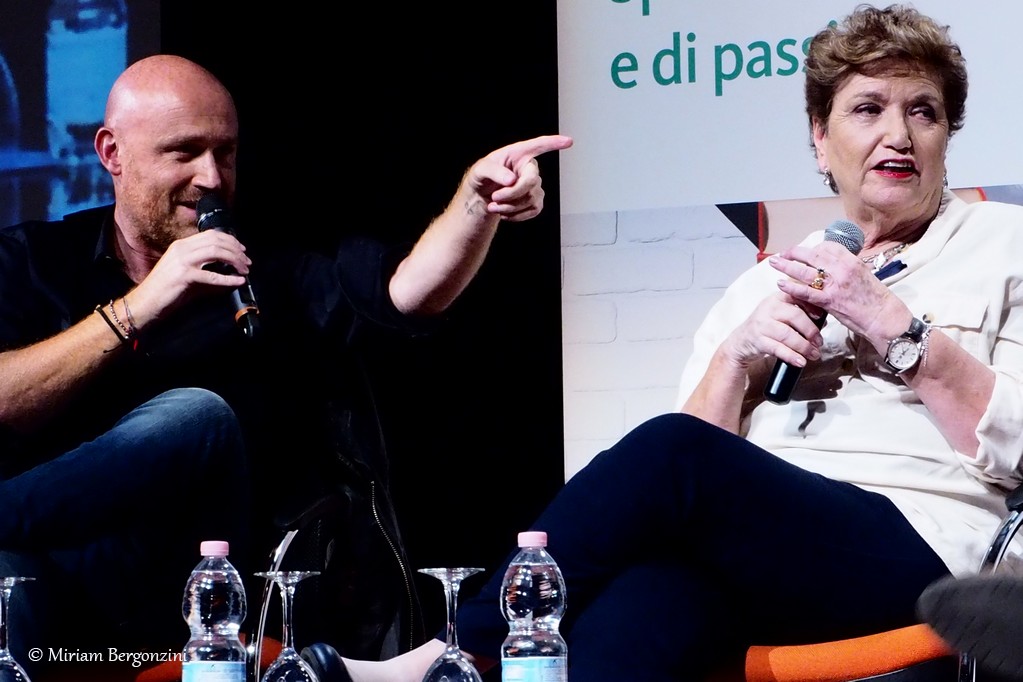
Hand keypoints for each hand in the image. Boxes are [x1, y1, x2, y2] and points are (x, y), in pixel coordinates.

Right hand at [129, 230, 248, 323]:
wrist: (145, 303)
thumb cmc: (166, 291)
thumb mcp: (188, 274)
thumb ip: (207, 269)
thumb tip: (231, 273)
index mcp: (181, 245)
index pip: (211, 234)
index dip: (230, 240)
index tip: (242, 250)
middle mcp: (181, 249)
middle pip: (216, 241)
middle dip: (236, 250)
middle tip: (247, 262)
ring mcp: (182, 261)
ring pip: (216, 252)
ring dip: (235, 261)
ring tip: (244, 270)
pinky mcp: (184, 276)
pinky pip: (212, 275)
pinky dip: (228, 279)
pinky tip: (238, 282)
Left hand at [464, 134, 572, 221]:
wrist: (482, 196)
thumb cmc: (482, 177)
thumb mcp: (481, 169)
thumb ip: (494, 171)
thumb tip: (511, 180)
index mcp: (519, 153)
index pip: (539, 145)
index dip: (554, 143)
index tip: (569, 141)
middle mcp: (530, 168)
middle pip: (531, 182)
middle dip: (511, 193)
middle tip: (494, 197)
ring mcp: (535, 185)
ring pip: (531, 199)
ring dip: (509, 206)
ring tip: (493, 206)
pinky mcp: (536, 201)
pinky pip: (533, 210)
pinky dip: (516, 215)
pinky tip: (504, 213)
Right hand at [721, 292, 824, 370]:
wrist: (741, 341)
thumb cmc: (766, 326)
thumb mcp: (781, 315)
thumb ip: (800, 314)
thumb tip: (823, 320)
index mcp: (777, 298)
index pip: (797, 296)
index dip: (812, 306)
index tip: (821, 317)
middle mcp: (768, 308)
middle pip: (795, 316)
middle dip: (811, 331)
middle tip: (819, 342)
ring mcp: (761, 324)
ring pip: (787, 334)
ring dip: (804, 346)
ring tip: (814, 354)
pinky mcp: (758, 340)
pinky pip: (778, 348)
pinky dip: (791, 356)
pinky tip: (801, 361)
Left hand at [769, 241, 910, 345]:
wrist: (883, 316)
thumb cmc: (873, 297)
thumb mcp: (862, 274)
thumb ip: (845, 268)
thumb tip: (829, 264)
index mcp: (851, 260)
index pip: (826, 247)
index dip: (811, 249)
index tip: (802, 252)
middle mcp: (842, 269)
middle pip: (812, 256)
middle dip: (794, 253)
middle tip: (782, 254)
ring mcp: (835, 284)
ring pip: (806, 271)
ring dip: (787, 266)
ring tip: (774, 263)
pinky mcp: (830, 300)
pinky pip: (806, 292)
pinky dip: (792, 287)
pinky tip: (780, 284)